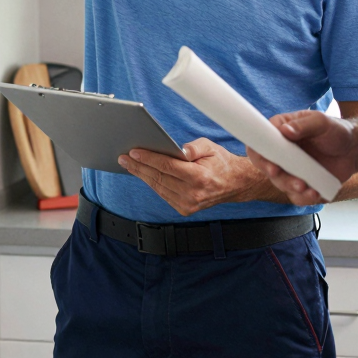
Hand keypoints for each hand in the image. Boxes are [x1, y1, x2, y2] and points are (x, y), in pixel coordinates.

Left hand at [119, 138, 283, 215]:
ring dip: (141, 175)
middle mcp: (193, 193)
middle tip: (123, 158)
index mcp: (199, 177)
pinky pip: (163, 194)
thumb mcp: (210, 147)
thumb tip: (176, 150)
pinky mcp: (185, 209)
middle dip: (139, 167)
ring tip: (129, 164)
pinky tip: (143, 174)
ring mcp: (188, 204)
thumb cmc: (220, 162)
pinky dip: (152, 183)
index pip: (167, 166)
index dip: (149, 158)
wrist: (234, 184)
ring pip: (158, 187)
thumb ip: (194, 147)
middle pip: (159, 178)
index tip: (134, 152)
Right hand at [246, 110, 357, 205]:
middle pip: (268, 167)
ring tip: (308, 188)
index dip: (260, 156)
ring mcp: (290, 170)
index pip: (260, 143)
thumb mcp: (321, 122)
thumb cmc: (336, 131)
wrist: (355, 150)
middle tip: (295, 182)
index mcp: (280, 133)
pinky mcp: (300, 184)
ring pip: (281, 184)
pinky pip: (296, 196)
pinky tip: (315, 193)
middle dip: (280, 178)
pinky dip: (304, 198)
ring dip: (292, 188)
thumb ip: (303, 125)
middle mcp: (281, 152)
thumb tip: (285, 131)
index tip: (272, 167)